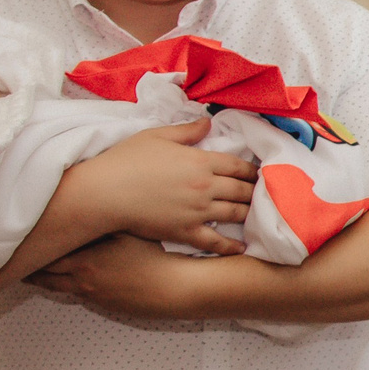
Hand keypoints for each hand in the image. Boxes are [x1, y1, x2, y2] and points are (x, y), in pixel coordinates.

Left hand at [27, 233, 217, 317]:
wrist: (174, 288)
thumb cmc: (154, 258)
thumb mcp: (128, 231)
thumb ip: (103, 221)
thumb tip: (85, 208)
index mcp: (83, 262)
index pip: (46, 256)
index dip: (31, 250)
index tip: (18, 244)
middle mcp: (82, 280)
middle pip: (45, 276)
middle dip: (30, 268)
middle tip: (16, 261)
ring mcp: (93, 295)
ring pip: (58, 288)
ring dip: (45, 279)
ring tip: (32, 272)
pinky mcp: (105, 304)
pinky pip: (77, 294)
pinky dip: (67, 286)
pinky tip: (67, 279)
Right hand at [62, 118, 257, 255]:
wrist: (104, 192)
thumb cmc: (126, 161)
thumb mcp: (157, 136)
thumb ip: (187, 130)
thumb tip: (209, 122)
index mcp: (201, 161)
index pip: (239, 166)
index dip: (252, 171)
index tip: (260, 174)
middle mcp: (206, 186)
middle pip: (242, 190)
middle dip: (255, 192)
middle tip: (265, 195)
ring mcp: (198, 211)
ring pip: (235, 214)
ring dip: (249, 214)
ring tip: (257, 215)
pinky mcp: (186, 232)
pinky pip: (216, 242)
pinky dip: (231, 246)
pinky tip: (241, 248)